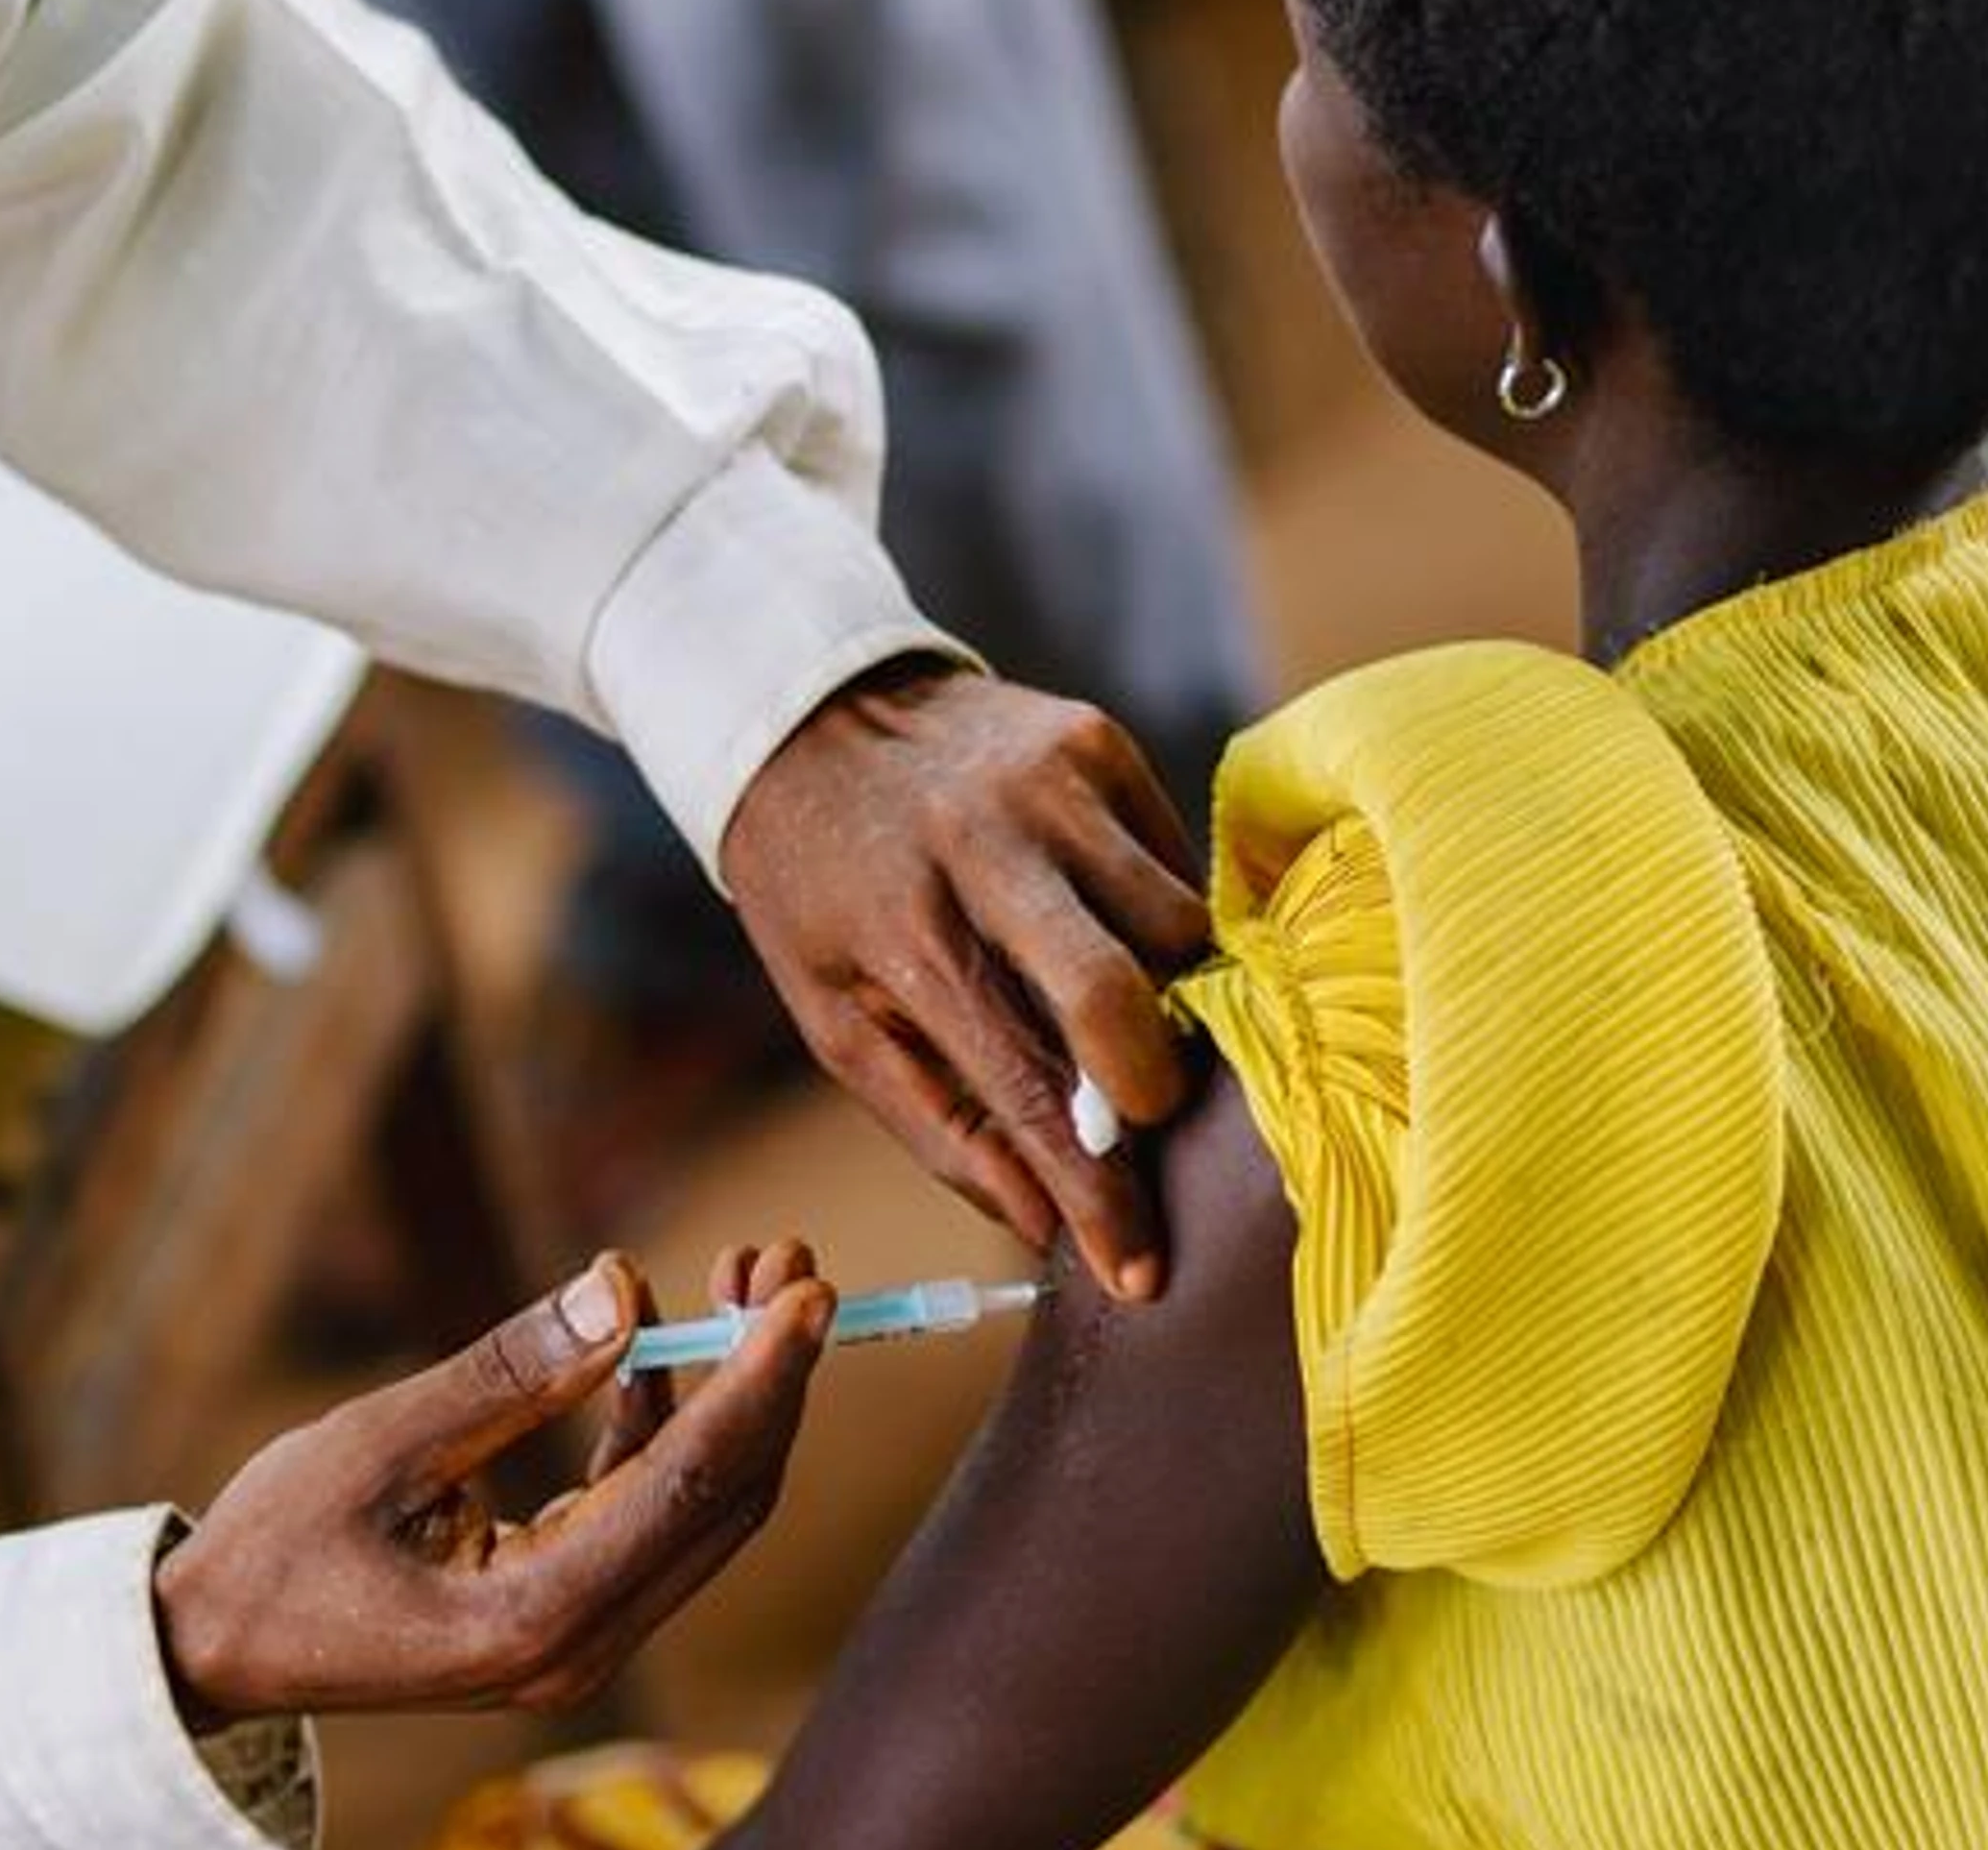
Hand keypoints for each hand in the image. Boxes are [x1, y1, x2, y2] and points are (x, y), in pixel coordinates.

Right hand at [155, 1244, 832, 1724]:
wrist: (210, 1652)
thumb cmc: (272, 1551)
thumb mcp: (377, 1445)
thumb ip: (508, 1374)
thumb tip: (623, 1290)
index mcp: (536, 1616)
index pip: (691, 1484)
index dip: (761, 1380)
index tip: (806, 1290)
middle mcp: (580, 1647)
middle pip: (723, 1501)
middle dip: (765, 1375)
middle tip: (784, 1260)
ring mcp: (577, 1641)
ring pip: (697, 1508)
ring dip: (724, 1394)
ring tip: (736, 1277)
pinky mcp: (560, 1616)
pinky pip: (645, 1515)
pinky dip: (661, 1429)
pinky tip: (650, 1346)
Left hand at [720, 655, 1210, 1301]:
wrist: (808, 715)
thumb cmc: (820, 893)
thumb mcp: (835, 1019)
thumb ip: (940, 1126)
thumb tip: (1043, 1221)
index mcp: (908, 934)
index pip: (1027, 1088)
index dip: (1094, 1194)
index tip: (1139, 1272)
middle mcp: (985, 847)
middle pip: (1123, 989)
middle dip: (1154, 1085)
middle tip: (1147, 1121)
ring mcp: (1052, 783)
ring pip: (1178, 924)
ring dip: (1174, 995)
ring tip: (1128, 1018)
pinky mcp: (1096, 741)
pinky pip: (1173, 857)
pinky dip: (1160, 915)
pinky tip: (1110, 926)